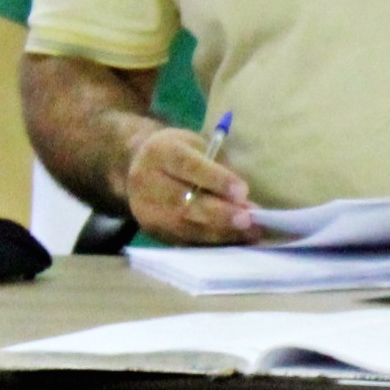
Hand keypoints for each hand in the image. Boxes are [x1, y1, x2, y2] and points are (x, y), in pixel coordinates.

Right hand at [121, 125, 256, 245]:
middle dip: (220, 213)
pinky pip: (185, 241)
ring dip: (221, 233)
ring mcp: (147, 211)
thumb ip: (219, 168)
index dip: (216, 180)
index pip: (187, 166)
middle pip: (183, 203)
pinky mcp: (153, 232)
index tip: (242, 191)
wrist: (139, 167)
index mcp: (159, 152)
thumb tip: (242, 199)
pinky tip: (236, 241)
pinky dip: (213, 243)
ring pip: (185, 227)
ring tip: (250, 233)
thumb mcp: (198, 146)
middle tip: (248, 219)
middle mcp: (147, 182)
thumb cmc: (179, 153)